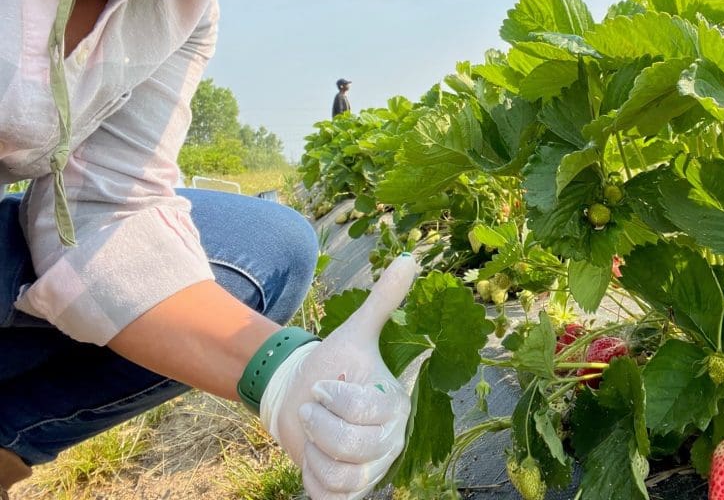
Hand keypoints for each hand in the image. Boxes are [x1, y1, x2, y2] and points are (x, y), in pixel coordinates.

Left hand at [259, 255, 417, 498]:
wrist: (301, 397)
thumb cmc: (332, 365)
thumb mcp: (355, 331)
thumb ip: (384, 300)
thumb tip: (410, 258)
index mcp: (397, 405)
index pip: (370, 414)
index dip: (338, 401)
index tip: (322, 385)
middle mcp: (390, 441)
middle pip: (355, 449)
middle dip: (320, 425)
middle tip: (311, 406)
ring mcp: (372, 470)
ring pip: (342, 477)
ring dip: (314, 450)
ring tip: (312, 430)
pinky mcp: (350, 492)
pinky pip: (330, 497)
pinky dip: (312, 477)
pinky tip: (313, 454)